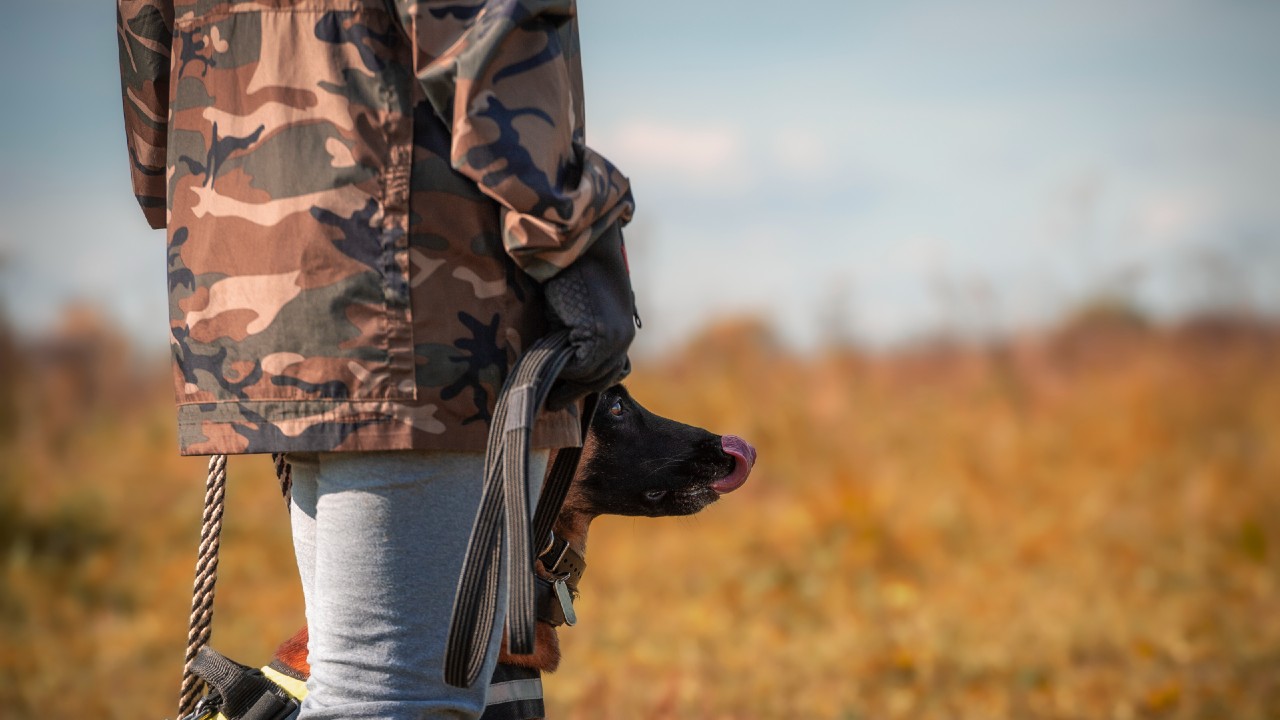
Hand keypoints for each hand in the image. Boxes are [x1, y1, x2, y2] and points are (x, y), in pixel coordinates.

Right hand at [542, 222, 636, 409]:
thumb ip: (576, 336)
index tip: (566, 395)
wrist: (578, 247)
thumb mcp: (577, 311)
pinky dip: (563, 372)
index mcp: (621, 331)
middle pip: (601, 378)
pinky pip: (579, 367)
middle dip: (576, 391)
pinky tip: (548, 369)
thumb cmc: (571, 273)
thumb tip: (558, 363)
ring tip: (547, 393)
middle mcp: (623, 338)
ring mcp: (614, 338)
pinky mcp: (599, 335)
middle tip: (552, 403)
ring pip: (590, 376)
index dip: (586, 385)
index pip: (610, 370)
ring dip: (568, 383)